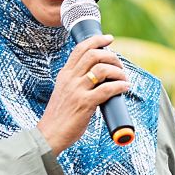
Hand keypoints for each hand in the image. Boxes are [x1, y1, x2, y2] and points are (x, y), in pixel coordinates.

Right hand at [37, 34, 130, 154]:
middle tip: (120, 65)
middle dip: (111, 56)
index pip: (80, 49)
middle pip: (93, 55)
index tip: (109, 39)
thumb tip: (99, 78)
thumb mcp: (64, 92)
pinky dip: (120, 86)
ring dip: (118, 71)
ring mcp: (77, 90)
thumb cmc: (59, 117)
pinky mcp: (85, 103)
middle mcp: (70, 79)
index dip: (96, 40)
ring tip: (124, 78)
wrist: (49, 135)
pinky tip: (124, 87)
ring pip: (102, 69)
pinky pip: (107, 89)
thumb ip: (76, 83)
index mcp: (65, 75)